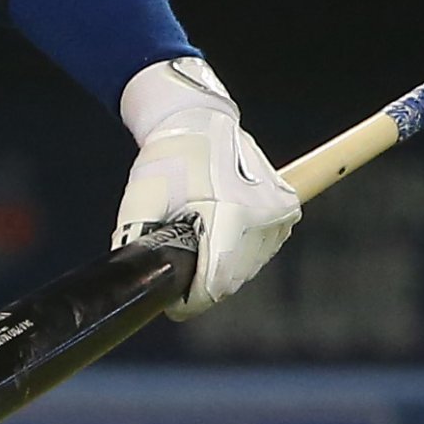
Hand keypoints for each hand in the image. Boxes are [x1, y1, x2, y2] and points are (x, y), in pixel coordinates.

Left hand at [112, 58, 299, 318]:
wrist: (199, 120)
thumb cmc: (167, 157)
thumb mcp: (140, 199)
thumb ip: (138, 241)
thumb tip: (138, 280)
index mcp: (231, 212)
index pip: (216, 280)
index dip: (190, 299)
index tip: (172, 303)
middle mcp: (264, 216)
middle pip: (232, 278)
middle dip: (202, 285)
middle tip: (176, 275)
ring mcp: (280, 215)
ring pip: (247, 268)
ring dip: (220, 270)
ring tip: (194, 248)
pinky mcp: (286, 211)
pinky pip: (259, 252)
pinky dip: (237, 255)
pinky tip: (215, 239)